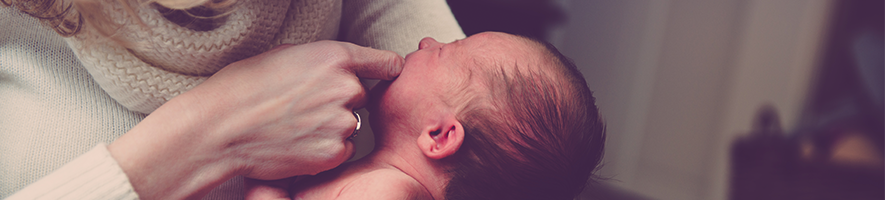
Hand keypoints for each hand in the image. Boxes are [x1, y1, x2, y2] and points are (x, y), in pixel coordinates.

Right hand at [107, 41, 403, 198]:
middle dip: (340, 100)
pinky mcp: (334, 151)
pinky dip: (325, 149)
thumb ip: (323, 60)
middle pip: (360, 95)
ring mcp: (341, 121)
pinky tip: (297, 142)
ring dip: (332, 126)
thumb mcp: (286, 55)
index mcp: (335, 56)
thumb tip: (342, 66)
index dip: (384, 69)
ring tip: (294, 125)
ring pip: (350, 123)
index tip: (385, 74)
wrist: (220, 129)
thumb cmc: (243, 87)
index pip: (386, 62)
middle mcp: (346, 87)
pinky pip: (342, 149)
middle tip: (304, 106)